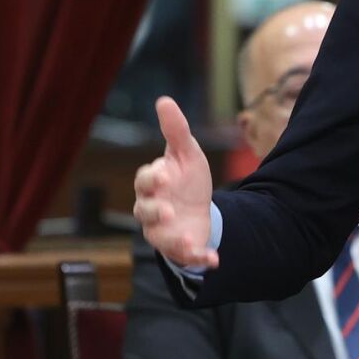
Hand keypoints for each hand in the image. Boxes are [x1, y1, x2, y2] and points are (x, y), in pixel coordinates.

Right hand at [134, 96, 218, 267]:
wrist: (199, 207)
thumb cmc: (186, 178)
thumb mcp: (187, 153)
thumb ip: (176, 130)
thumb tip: (164, 100)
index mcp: (152, 184)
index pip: (144, 180)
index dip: (152, 177)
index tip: (164, 173)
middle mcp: (151, 209)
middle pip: (145, 211)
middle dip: (156, 211)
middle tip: (168, 209)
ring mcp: (163, 231)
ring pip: (159, 238)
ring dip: (173, 239)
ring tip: (187, 237)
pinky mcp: (180, 247)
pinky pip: (185, 255)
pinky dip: (198, 258)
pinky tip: (213, 259)